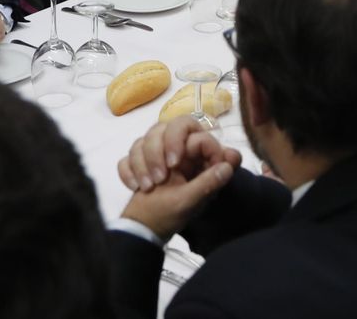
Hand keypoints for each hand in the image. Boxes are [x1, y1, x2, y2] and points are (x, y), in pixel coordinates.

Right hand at [117, 118, 242, 238]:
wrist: (141, 230)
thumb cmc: (169, 216)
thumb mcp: (190, 202)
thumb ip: (209, 183)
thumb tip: (229, 165)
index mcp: (196, 157)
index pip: (193, 129)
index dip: (181, 141)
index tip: (173, 164)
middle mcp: (178, 150)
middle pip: (166, 126)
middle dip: (156, 150)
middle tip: (158, 176)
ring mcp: (157, 154)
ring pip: (145, 138)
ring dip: (141, 163)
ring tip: (148, 187)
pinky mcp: (138, 163)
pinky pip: (128, 155)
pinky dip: (128, 171)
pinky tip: (135, 186)